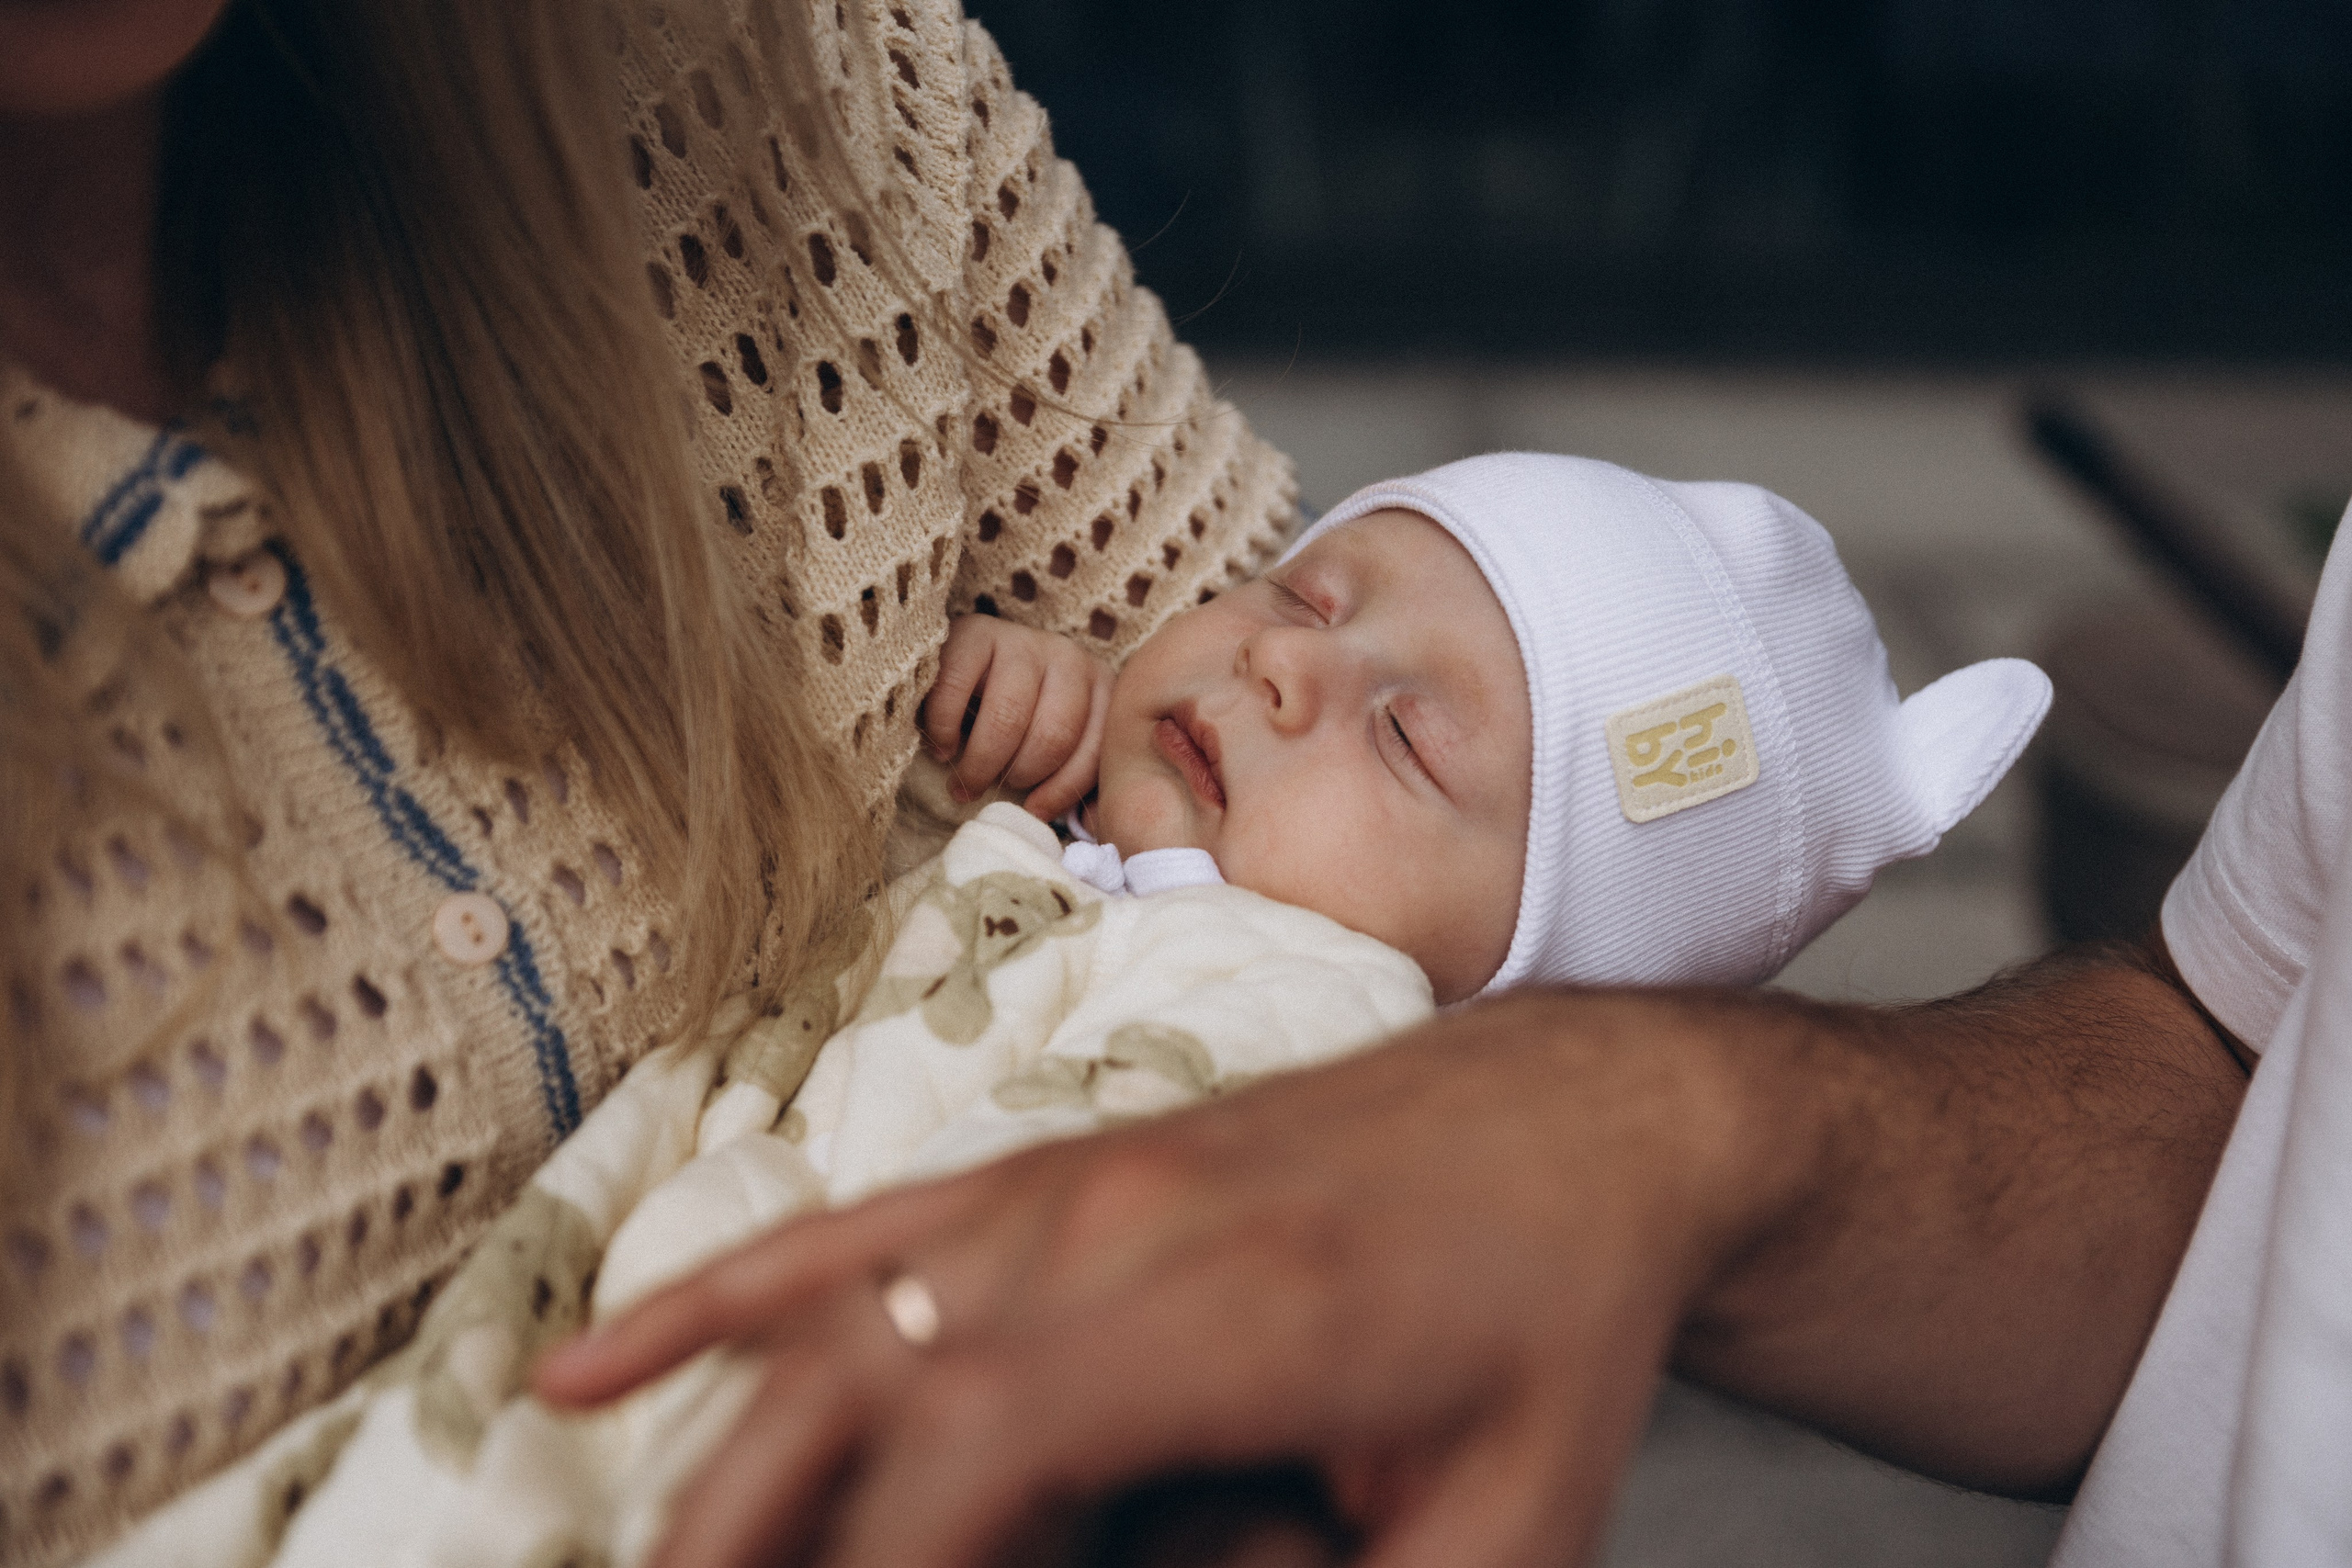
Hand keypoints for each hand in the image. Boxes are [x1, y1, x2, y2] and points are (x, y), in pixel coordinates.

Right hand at [534, 950, 2241, 1567]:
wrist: (1580, 1123)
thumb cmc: (1554, 1327)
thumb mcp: (1515, 1526)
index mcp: (1226, 1309)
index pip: (975, 1444)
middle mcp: (1110, 1222)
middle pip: (861, 1389)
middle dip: (747, 1545)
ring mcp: (1065, 1181)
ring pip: (821, 1323)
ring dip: (708, 1472)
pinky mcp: (1051, 1173)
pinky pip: (845, 1234)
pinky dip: (706, 1305)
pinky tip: (584, 1376)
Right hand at [922, 614, 1112, 820]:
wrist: (963, 662)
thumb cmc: (1013, 716)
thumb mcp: (1052, 736)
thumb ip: (1070, 769)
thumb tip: (1080, 825)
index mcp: (1099, 686)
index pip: (1092, 751)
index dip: (1061, 792)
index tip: (1033, 811)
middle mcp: (1069, 657)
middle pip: (1052, 736)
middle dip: (1018, 775)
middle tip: (991, 790)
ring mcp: (1023, 640)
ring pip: (1008, 718)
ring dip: (982, 762)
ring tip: (964, 780)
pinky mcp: (976, 632)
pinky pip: (958, 689)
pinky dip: (946, 729)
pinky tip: (943, 747)